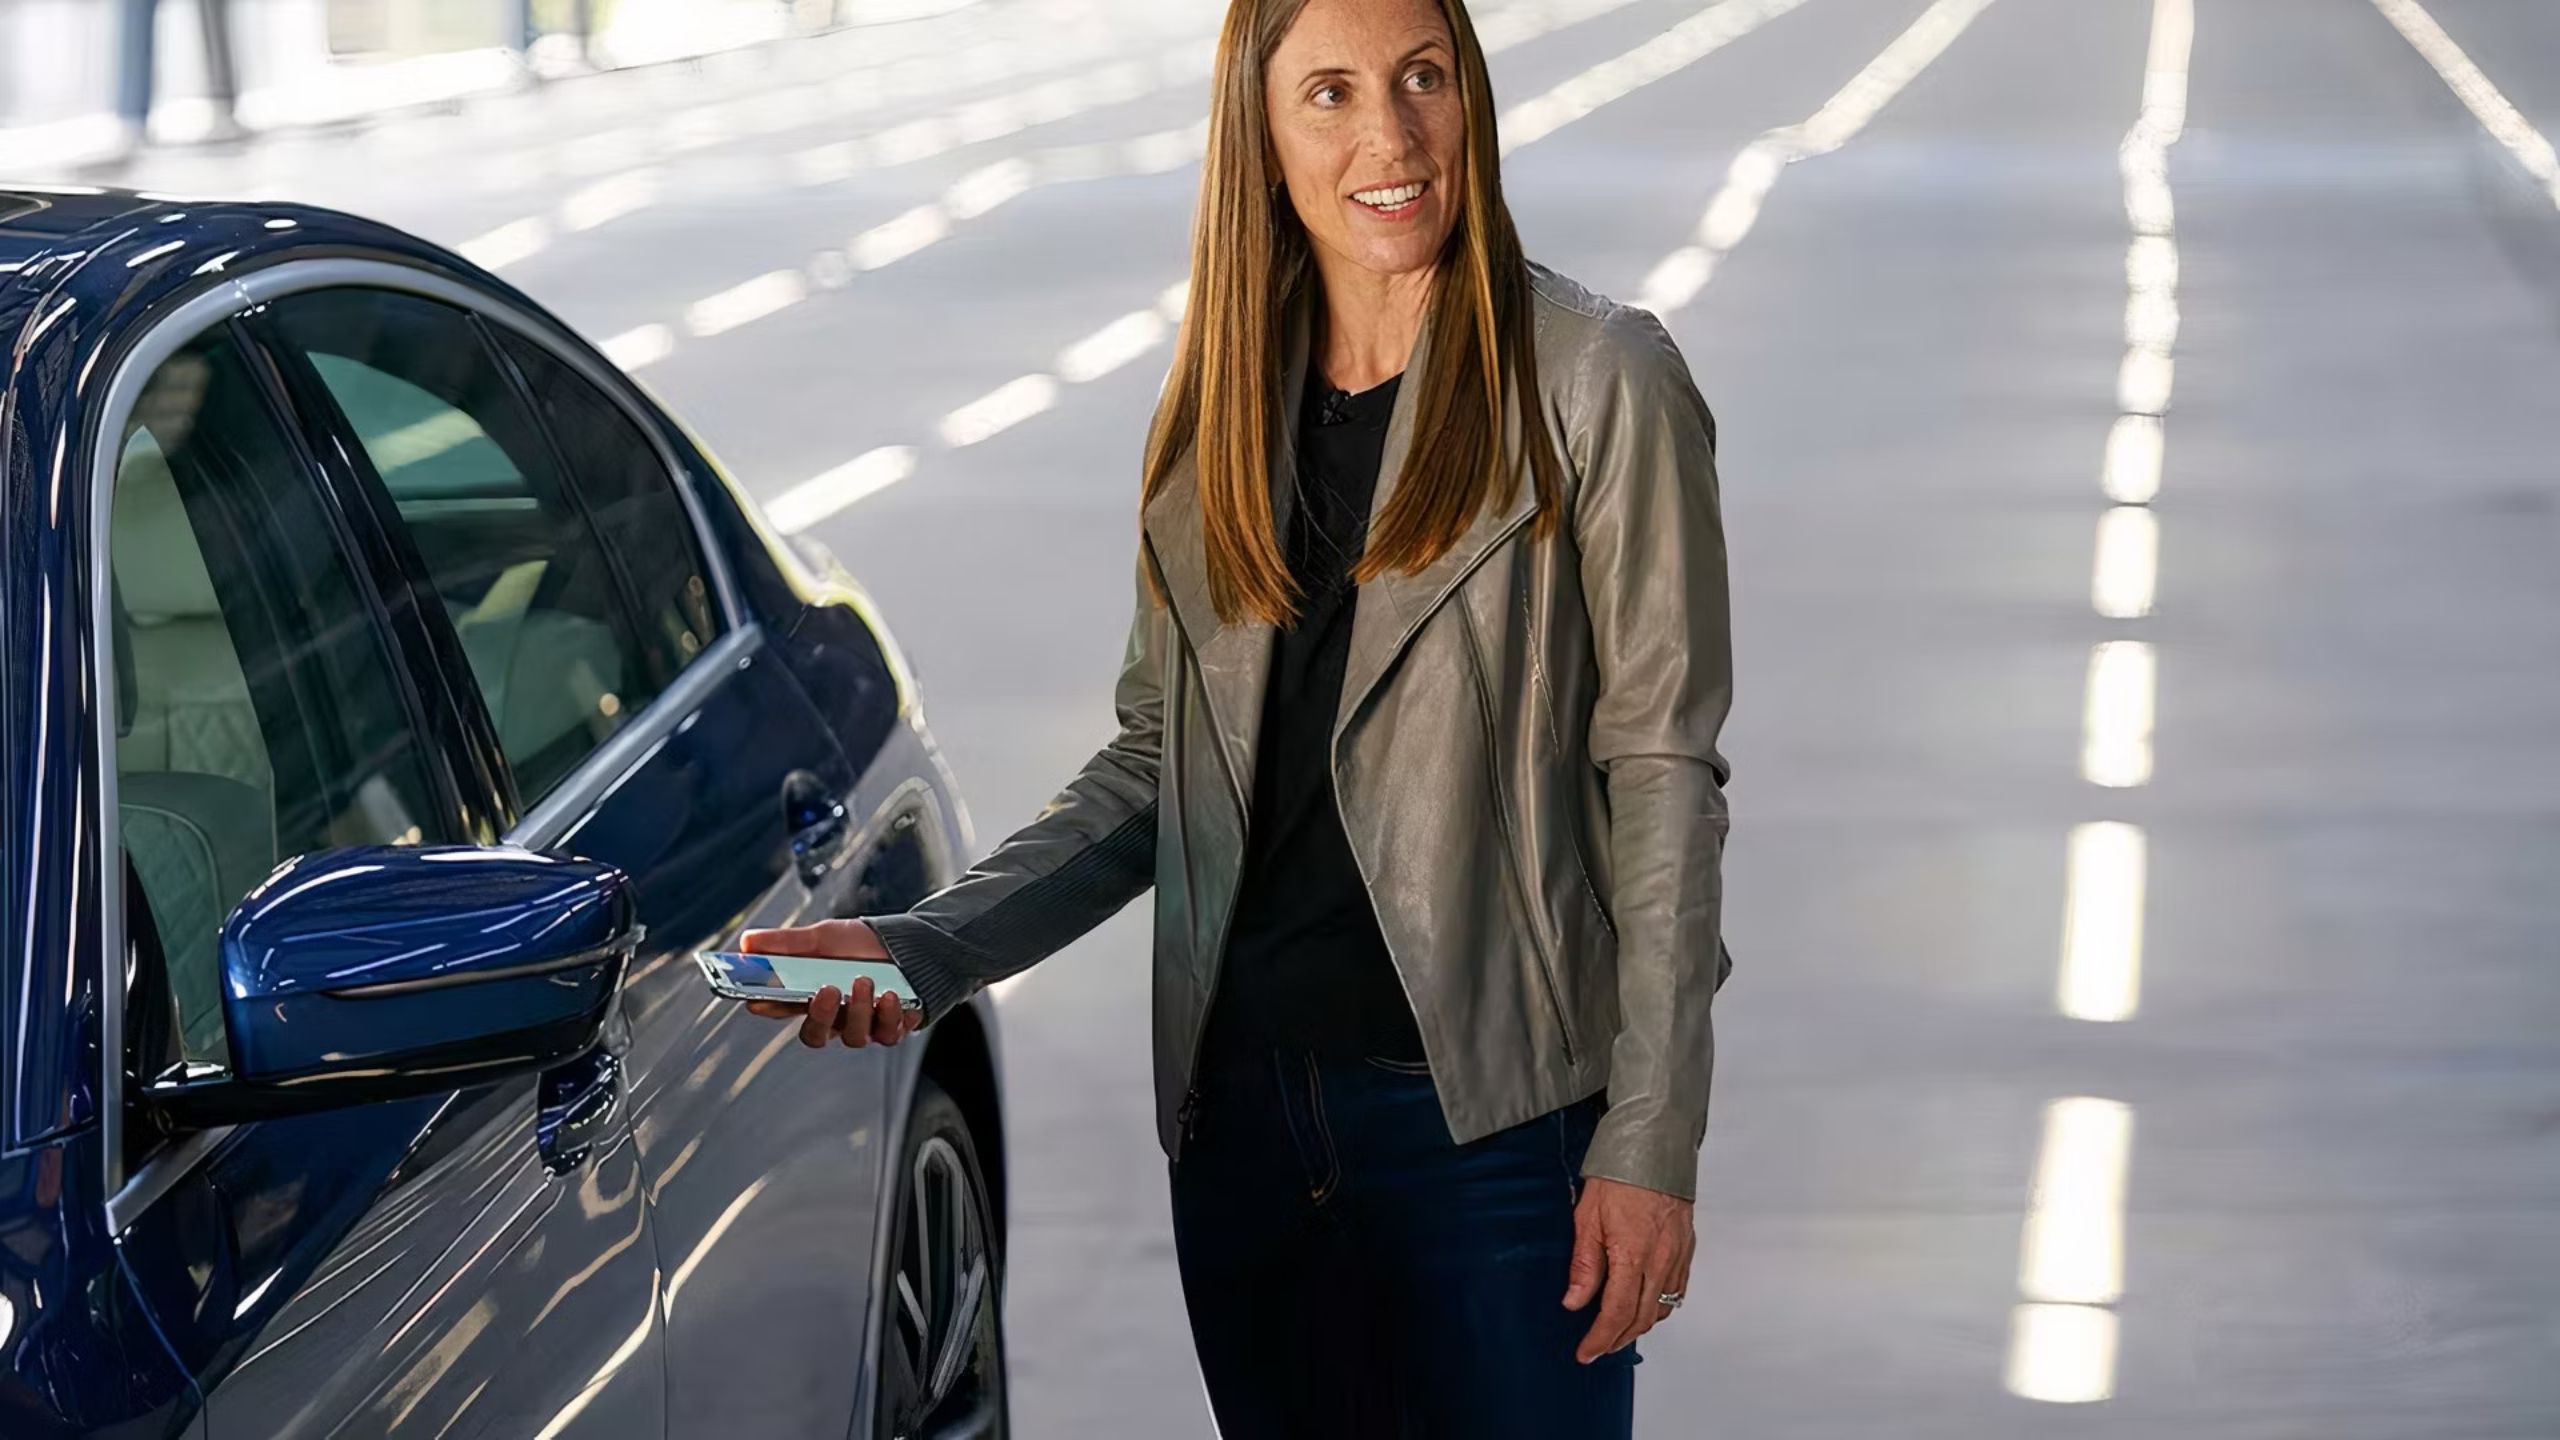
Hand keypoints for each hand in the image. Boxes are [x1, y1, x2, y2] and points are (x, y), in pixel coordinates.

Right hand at [736, 919, 922, 1048]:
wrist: (909, 943)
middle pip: (814, 1035)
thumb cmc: (860, 944)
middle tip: (827, 990)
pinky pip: (888, 1034)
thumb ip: (787, 943)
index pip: (780, 1009)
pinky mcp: (892, 1028)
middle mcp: (834, 1018)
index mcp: (809, 997)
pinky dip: (890, 1015)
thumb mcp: (824, 936)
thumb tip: (747, 943)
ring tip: (865, 980)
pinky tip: (892, 996)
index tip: (758, 999)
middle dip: (819, 1016)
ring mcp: (863, 1026)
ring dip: (858, 1010)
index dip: (767, 1007)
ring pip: (852, 1037)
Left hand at [1562, 1175, 1694, 1362]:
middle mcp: (1660, 1261)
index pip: (1616, 1313)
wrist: (1654, 1148)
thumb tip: (1575, 1301)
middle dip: (1617, 1340)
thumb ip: (1584, 1264)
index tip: (1586, 1351)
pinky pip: (1676, 1292)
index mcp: (1632, 1255)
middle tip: (1597, 1347)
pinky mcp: (1686, 1249)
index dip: (1600, 1339)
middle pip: (1641, 1319)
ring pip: (1661, 1309)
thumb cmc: (1619, 1176)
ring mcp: (1676, 1257)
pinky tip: (1645, 1307)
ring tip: (1617, 1332)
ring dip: (1638, 1327)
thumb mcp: (1587, 1218)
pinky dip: (1659, 1308)